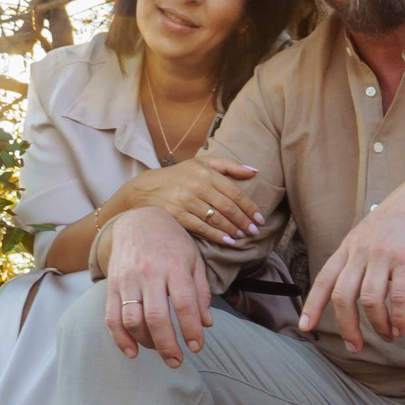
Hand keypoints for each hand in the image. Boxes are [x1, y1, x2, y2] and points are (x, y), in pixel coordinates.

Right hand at [101, 206, 214, 364]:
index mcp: (175, 266)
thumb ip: (201, 292)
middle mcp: (149, 273)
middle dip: (168, 345)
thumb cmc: (172, 242)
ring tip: (160, 351)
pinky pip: (112, 317)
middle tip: (177, 361)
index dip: (191, 330)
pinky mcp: (112, 285)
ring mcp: (127, 279)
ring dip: (146, 342)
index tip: (197, 347)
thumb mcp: (194, 260)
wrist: (138, 220)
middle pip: (156, 317)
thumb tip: (206, 324)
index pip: (184, 304)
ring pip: (132, 320)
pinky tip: (132, 351)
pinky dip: (120, 338)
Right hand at [111, 155, 262, 246]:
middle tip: (255, 231)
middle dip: (244, 221)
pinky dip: (217, 235)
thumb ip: (229, 165)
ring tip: (243, 236)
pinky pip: (202, 228)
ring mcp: (186, 201)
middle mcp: (197, 185)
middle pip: (228, 207)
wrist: (145, 190)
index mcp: (206, 172)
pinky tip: (227, 241)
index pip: (235, 192)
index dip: (250, 207)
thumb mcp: (202, 163)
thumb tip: (255, 171)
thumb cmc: (179, 176)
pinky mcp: (176, 215)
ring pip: (216, 218)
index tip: (260, 218)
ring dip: (233, 229)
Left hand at [298, 169, 404, 352]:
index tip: (305, 327)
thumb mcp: (373, 229)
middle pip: (342, 296)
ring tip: (388, 336)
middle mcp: (361, 250)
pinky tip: (402, 327)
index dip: (312, 306)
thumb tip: (355, 283)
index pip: (324, 278)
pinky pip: (399, 297)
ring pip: (368, 301)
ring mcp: (383, 254)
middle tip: (355, 346)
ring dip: (377, 325)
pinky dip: (399, 318)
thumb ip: (361, 252)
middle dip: (346, 327)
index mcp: (350, 244)